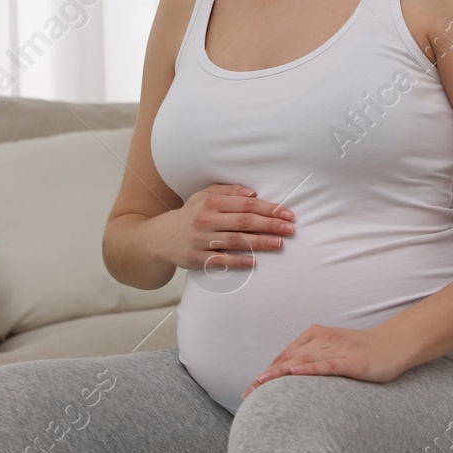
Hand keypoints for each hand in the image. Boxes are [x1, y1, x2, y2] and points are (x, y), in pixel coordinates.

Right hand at [146, 183, 294, 271]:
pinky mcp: (197, 258)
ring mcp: (202, 240)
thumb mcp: (205, 195)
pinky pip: (221, 260)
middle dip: (270, 224)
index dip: (268, 209)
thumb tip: (253, 193)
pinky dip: (238, 261)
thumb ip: (229, 190)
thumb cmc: (191, 214)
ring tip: (279, 243)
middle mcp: (206, 220)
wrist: (161, 237)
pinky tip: (255, 262)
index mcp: (211, 202)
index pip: (245, 204)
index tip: (287, 213)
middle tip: (290, 229)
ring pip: (236, 241)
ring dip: (260, 242)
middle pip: (244, 222)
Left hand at [241, 323, 411, 398]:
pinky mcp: (349, 360)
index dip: (267, 371)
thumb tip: (293, 378)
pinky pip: (324, 364)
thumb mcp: (335, 352)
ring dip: (278, 374)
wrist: (394, 345)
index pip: (286, 355)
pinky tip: (293, 374)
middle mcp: (322, 339)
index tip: (251, 388)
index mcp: (316, 335)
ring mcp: (336, 348)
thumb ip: (314, 360)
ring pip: (301, 361)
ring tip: (260, 385)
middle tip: (248, 393)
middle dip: (266, 376)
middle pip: (288, 359)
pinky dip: (307, 369)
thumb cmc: (364, 351)